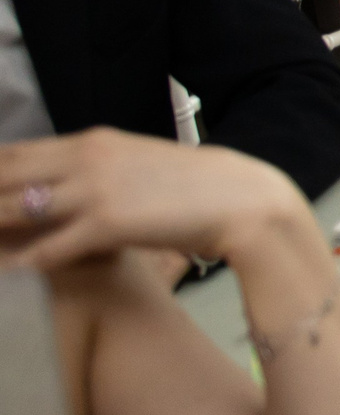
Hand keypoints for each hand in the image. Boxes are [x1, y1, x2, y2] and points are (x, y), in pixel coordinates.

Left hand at [0, 130, 300, 273]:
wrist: (240, 200)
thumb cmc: (193, 186)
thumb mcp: (136, 163)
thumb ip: (95, 170)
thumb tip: (59, 188)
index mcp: (92, 140)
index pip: (13, 152)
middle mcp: (86, 157)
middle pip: (3, 174)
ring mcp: (94, 189)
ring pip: (12, 209)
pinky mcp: (106, 224)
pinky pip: (45, 249)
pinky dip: (21, 264)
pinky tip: (11, 274)